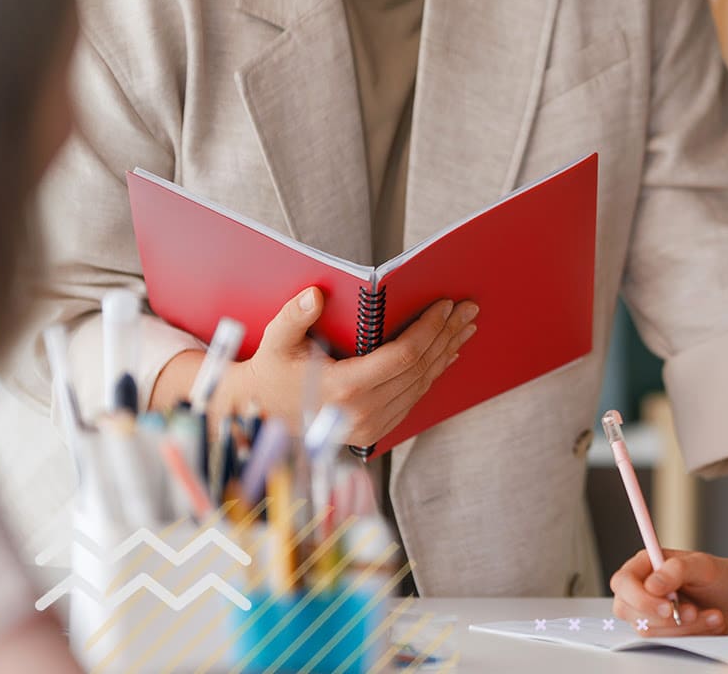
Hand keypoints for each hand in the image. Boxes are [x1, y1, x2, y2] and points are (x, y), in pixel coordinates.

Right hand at [219, 287, 475, 444]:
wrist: (260, 416)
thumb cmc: (270, 373)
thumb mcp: (275, 341)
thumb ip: (293, 317)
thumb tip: (314, 295)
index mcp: (344, 388)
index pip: (404, 356)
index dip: (430, 329)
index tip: (446, 305)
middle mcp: (363, 412)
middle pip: (420, 369)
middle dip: (447, 335)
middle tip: (468, 309)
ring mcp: (371, 426)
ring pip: (422, 385)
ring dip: (446, 353)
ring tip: (463, 327)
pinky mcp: (375, 431)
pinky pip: (414, 398)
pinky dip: (432, 373)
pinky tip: (445, 353)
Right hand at [610, 549, 727, 635]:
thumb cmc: (719, 576)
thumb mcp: (703, 565)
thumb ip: (677, 570)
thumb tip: (652, 585)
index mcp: (646, 564)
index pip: (623, 582)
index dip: (638, 597)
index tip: (666, 606)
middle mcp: (642, 587)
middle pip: (627, 609)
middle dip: (663, 617)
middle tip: (693, 612)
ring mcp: (649, 611)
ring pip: (648, 628)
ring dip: (683, 626)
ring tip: (711, 614)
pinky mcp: (661, 630)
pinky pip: (664, 640)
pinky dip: (689, 633)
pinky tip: (709, 621)